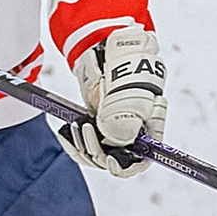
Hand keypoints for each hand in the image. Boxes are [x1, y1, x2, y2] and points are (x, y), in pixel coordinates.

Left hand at [58, 26, 166, 177]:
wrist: (109, 49)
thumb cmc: (128, 66)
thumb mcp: (130, 88)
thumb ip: (126, 115)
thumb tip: (117, 141)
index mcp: (150, 129)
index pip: (142, 160)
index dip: (127, 166)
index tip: (111, 160)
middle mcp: (132, 135)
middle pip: (116, 161)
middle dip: (98, 151)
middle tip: (85, 129)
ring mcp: (113, 131)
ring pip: (97, 156)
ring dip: (83, 145)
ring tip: (76, 125)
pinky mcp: (96, 128)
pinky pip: (83, 146)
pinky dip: (73, 142)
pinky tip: (66, 132)